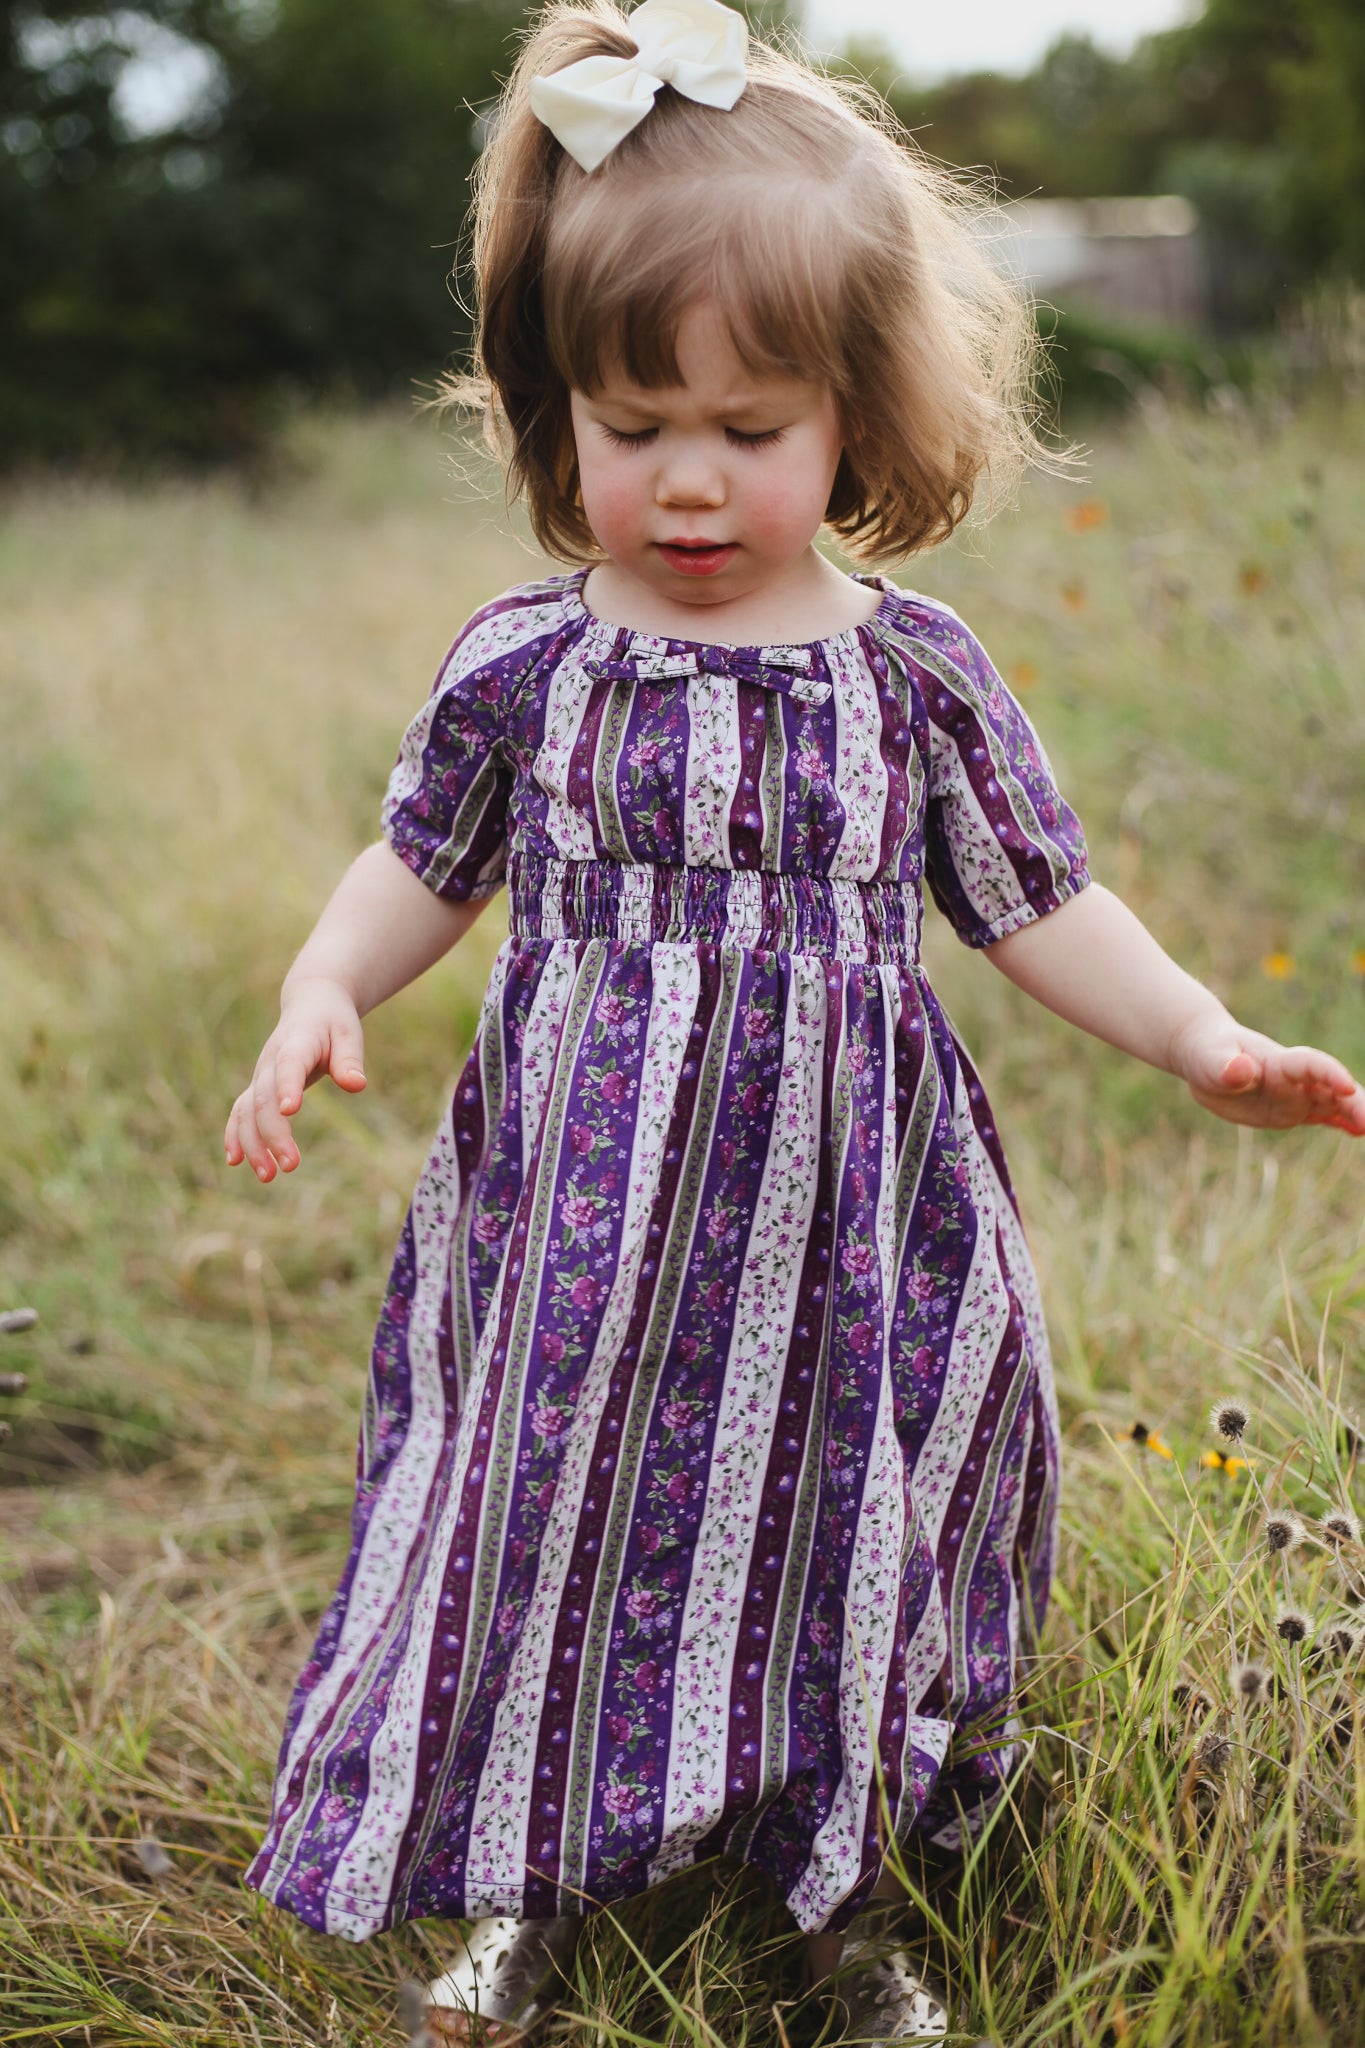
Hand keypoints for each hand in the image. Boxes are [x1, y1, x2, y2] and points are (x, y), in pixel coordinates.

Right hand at [224, 977, 367, 1180]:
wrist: (310, 1005)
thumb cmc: (334, 1022)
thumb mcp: (349, 1033)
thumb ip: (350, 1059)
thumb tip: (357, 1084)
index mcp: (297, 1042)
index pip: (289, 1064)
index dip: (288, 1086)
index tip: (291, 1111)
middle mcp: (271, 1060)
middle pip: (264, 1098)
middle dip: (274, 1133)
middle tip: (290, 1165)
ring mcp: (260, 1075)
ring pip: (247, 1111)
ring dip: (253, 1144)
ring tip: (267, 1176)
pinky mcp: (257, 1087)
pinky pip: (240, 1113)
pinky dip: (235, 1135)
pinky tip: (235, 1162)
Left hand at [1169, 1013, 1364, 1135]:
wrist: (1208, 1054)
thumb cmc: (1207, 1053)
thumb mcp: (1208, 1059)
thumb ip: (1224, 1066)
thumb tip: (1240, 1070)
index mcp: (1277, 1062)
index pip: (1308, 1065)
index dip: (1328, 1074)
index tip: (1347, 1087)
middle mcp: (1294, 1079)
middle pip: (1331, 1087)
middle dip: (1354, 1102)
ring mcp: (1296, 1095)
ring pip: (1334, 1103)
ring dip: (1355, 1113)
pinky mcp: (1292, 1110)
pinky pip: (1323, 1116)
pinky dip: (1342, 1123)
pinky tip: (1359, 1132)